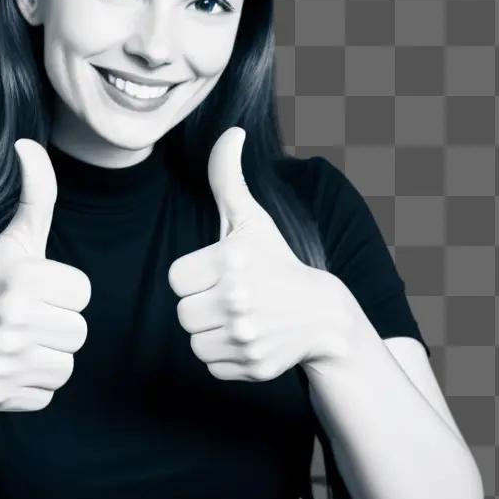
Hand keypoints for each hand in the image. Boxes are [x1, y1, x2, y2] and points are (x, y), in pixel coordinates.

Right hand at [0, 138, 90, 411]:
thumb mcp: (15, 242)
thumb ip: (36, 194)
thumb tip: (27, 143)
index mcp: (21, 275)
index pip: (82, 292)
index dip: (62, 294)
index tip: (33, 293)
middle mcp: (11, 316)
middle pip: (79, 331)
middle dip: (57, 328)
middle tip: (24, 323)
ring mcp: (4, 358)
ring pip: (67, 364)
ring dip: (48, 357)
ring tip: (18, 346)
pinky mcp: (2, 394)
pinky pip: (50, 393)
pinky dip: (33, 386)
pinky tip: (10, 370)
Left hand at [167, 127, 355, 382]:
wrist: (322, 314)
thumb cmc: (277, 263)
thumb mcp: (252, 220)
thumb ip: (228, 178)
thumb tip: (232, 132)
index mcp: (230, 261)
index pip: (176, 279)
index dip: (197, 276)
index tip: (224, 273)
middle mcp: (237, 300)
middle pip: (183, 313)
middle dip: (204, 305)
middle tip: (235, 298)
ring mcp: (245, 336)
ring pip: (194, 341)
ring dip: (212, 332)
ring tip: (242, 318)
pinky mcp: (251, 366)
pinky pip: (211, 365)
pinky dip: (226, 357)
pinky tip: (250, 339)